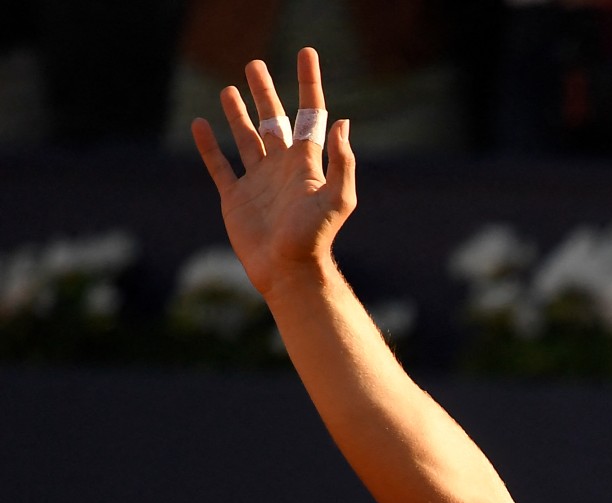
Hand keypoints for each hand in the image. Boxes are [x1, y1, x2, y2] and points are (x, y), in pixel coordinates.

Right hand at [191, 49, 354, 294]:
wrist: (287, 270)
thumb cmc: (315, 236)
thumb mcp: (338, 198)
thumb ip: (342, 161)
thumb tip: (341, 122)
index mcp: (306, 162)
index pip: (309, 113)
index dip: (309, 83)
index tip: (307, 54)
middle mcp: (282, 167)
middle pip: (273, 119)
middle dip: (265, 92)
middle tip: (255, 63)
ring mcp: (257, 182)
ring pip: (246, 138)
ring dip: (238, 114)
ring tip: (230, 90)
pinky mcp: (235, 198)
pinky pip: (219, 166)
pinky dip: (208, 146)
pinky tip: (201, 125)